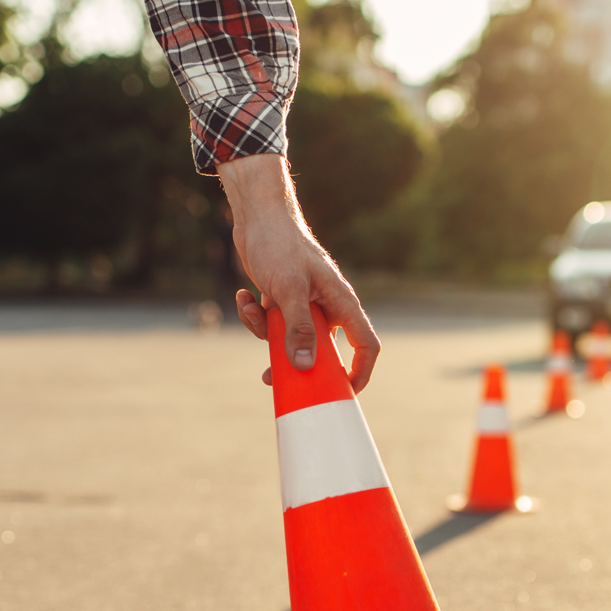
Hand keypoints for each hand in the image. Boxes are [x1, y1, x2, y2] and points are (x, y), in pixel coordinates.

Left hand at [217, 152, 380, 392]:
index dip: (360, 372)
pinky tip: (244, 296)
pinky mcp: (283, 301)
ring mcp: (304, 305)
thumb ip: (298, 329)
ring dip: (266, 334)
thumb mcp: (288, 290)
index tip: (344, 393)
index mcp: (341, 302)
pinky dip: (255, 316)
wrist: (258, 217)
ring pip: (291, 340)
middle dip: (295, 362)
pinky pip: (272, 325)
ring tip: (251, 309)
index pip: (366, 344)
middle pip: (322, 350)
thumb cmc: (280, 245)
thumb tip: (304, 367)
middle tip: (272, 376)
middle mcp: (327, 306)